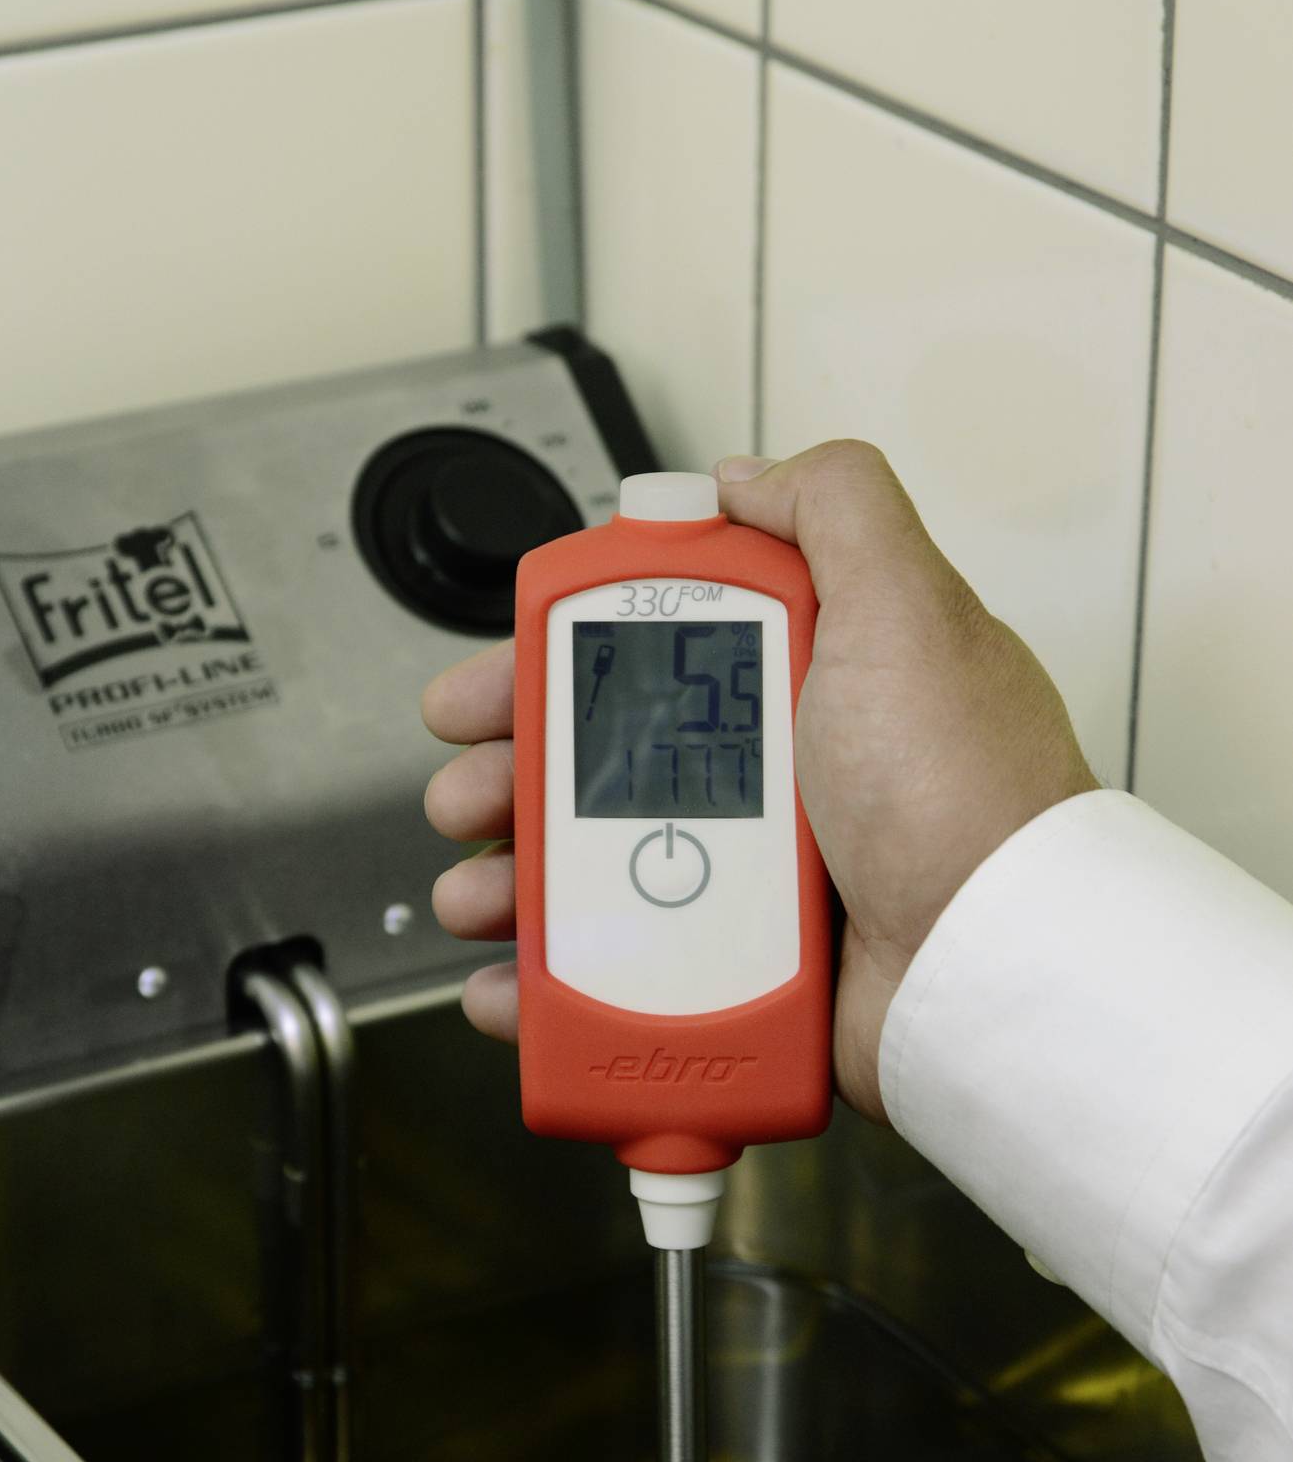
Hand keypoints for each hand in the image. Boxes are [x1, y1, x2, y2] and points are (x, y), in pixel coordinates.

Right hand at [421, 442, 1096, 1117]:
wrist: (993, 968)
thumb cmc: (966, 797)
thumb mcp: (911, 608)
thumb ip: (836, 509)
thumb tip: (747, 473)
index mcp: (802, 684)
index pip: (646, 652)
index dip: (556, 659)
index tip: (495, 678)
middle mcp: (775, 779)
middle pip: (599, 763)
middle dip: (509, 774)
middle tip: (468, 791)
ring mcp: (751, 885)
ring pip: (591, 872)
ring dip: (510, 880)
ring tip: (480, 895)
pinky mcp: (741, 978)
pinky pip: (618, 981)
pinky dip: (547, 988)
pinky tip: (508, 983)